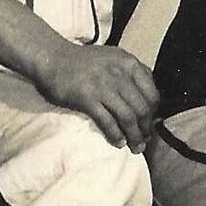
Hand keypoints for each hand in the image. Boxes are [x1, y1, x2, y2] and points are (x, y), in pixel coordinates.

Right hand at [35, 39, 158, 150]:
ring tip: (135, 147)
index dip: (154, 113)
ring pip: (127, 117)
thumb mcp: (114, 59)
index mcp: (129, 64)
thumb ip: (132, 73)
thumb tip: (150, 98)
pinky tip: (118, 142)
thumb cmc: (83, 62)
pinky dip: (115, 134)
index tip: (150, 125)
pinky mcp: (86, 98)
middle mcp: (119, 74)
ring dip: (134, 136)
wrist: (51, 57)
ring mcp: (103, 86)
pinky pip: (107, 121)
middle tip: (144, 141)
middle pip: (142, 108)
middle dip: (146, 129)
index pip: (152, 94)